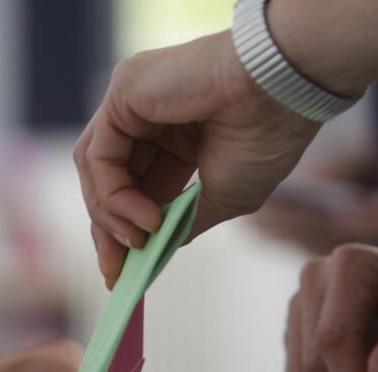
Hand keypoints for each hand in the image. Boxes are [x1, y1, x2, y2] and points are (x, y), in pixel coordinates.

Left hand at [74, 30, 320, 285]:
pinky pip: (99, 154)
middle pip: (107, 178)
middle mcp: (149, 115)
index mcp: (177, 136)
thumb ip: (184, 220)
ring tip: (138, 243)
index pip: (133, 185)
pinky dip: (114, 194)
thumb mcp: (224, 197)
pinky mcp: (123, 90)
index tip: (123, 274)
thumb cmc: (265, 139)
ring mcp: (133, 100)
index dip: (125, 228)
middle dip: (108, 229)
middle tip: (114, 273)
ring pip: (95, 168)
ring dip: (109, 216)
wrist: (281, 95)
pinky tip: (145, 218)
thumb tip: (157, 248)